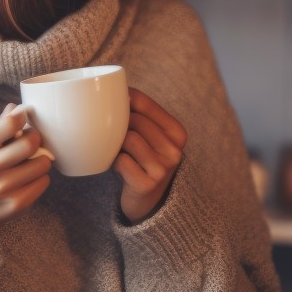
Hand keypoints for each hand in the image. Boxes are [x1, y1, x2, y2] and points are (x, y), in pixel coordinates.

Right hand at [0, 103, 52, 243]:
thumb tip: (17, 108)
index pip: (9, 123)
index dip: (22, 117)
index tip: (23, 119)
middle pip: (30, 143)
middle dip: (35, 139)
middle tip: (31, 141)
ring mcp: (1, 189)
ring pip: (42, 164)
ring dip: (40, 160)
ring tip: (29, 163)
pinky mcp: (16, 204)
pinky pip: (44, 182)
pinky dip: (40, 178)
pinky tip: (28, 180)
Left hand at [114, 87, 186, 223]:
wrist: (147, 203)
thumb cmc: (142, 161)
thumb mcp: (150, 137)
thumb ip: (140, 115)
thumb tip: (115, 88)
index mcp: (177, 132)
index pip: (144, 103)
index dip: (123, 99)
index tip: (113, 102)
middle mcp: (175, 150)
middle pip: (134, 120)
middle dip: (118, 125)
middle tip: (113, 134)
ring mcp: (163, 169)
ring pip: (128, 139)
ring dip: (116, 145)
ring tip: (117, 151)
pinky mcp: (147, 184)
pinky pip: (121, 161)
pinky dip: (113, 162)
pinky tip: (117, 167)